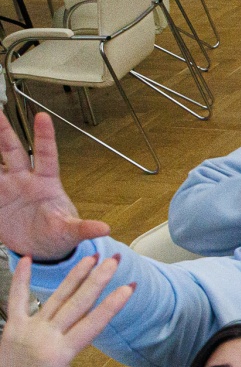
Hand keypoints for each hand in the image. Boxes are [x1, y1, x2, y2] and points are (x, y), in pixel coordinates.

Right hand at [0, 112, 110, 261]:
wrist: (40, 249)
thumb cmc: (59, 234)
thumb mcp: (70, 231)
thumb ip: (83, 228)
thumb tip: (104, 228)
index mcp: (46, 183)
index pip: (46, 155)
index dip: (45, 136)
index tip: (43, 117)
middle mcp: (24, 180)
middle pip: (12, 150)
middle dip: (4, 131)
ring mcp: (7, 188)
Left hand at [0, 255, 131, 366]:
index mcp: (58, 355)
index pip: (91, 325)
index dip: (112, 305)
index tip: (128, 288)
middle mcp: (43, 338)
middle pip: (76, 304)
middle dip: (97, 280)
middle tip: (114, 260)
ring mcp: (26, 330)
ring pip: (55, 298)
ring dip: (74, 275)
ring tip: (91, 257)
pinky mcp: (12, 328)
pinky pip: (17, 300)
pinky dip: (21, 280)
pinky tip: (28, 260)